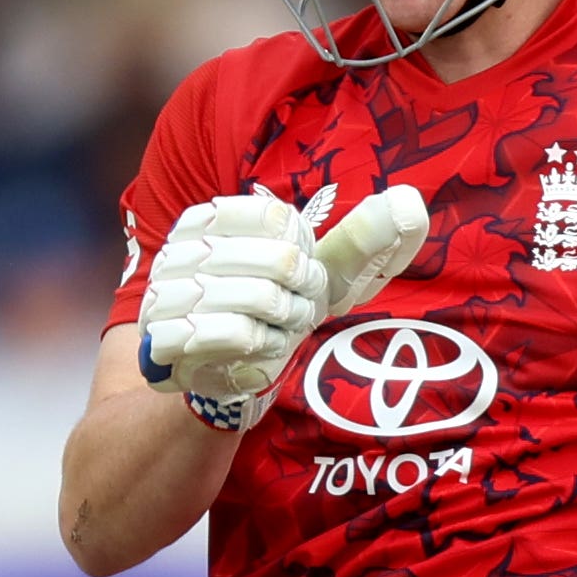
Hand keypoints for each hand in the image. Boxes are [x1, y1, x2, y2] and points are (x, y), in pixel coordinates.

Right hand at [136, 183, 430, 431]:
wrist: (210, 372)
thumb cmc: (267, 313)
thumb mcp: (309, 272)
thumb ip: (358, 239)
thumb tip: (410, 203)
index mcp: (206, 218)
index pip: (276, 218)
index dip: (305, 253)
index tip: (302, 271)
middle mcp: (182, 248)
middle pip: (280, 260)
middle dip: (305, 293)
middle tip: (299, 310)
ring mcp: (169, 292)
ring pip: (262, 298)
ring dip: (288, 323)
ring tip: (282, 329)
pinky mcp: (167, 336)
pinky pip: (236, 334)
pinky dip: (264, 346)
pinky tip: (262, 349)